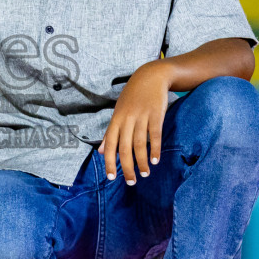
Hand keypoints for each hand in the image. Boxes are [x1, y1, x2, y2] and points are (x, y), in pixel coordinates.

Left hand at [97, 60, 169, 184]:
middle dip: (127, 167)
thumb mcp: (119, 112)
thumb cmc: (133, 96)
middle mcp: (127, 119)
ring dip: (142, 161)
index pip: (110, 144)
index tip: (112, 178)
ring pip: (140, 144)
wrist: (151, 76)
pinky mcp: (156, 114)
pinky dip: (155, 149)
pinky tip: (156, 160)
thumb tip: (102, 152)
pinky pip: (155, 135)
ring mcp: (142, 116)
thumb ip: (111, 133)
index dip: (110, 162)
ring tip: (145, 174)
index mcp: (116, 120)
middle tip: (131, 182)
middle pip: (125, 148)